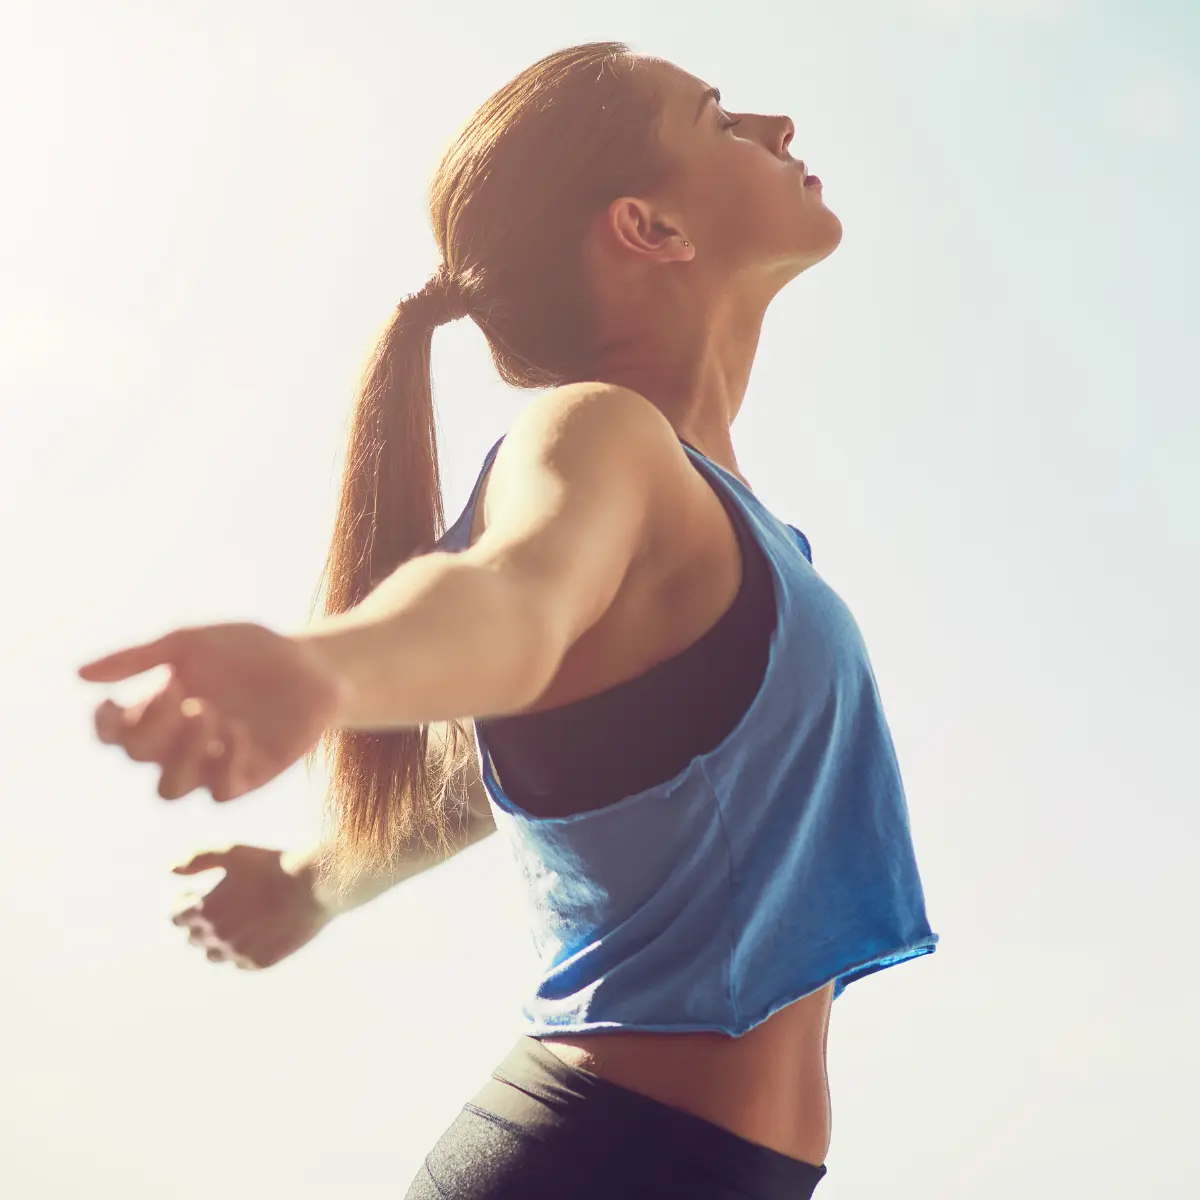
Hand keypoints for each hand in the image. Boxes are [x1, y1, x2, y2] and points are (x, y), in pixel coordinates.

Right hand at [79, 622, 346, 801]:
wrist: (314, 663)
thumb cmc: (251, 651)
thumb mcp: (192, 643)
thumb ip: (139, 657)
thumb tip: (79, 675)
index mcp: (160, 712)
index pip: (114, 734)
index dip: (104, 726)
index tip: (111, 702)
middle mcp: (181, 744)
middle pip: (139, 757)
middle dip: (150, 726)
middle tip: (180, 690)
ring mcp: (213, 764)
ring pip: (170, 788)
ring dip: (180, 753)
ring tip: (207, 713)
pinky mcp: (249, 777)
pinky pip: (219, 790)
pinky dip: (222, 761)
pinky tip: (237, 729)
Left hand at [170, 845, 331, 968]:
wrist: (314, 886)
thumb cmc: (272, 865)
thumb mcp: (232, 852)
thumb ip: (196, 860)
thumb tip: (168, 869)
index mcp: (203, 910)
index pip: (176, 917)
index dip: (185, 904)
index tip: (197, 894)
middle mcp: (216, 937)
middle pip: (194, 938)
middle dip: (202, 923)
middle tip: (225, 904)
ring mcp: (237, 953)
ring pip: (215, 955)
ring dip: (220, 940)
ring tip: (241, 920)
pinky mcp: (259, 962)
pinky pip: (240, 962)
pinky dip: (244, 949)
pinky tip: (260, 930)